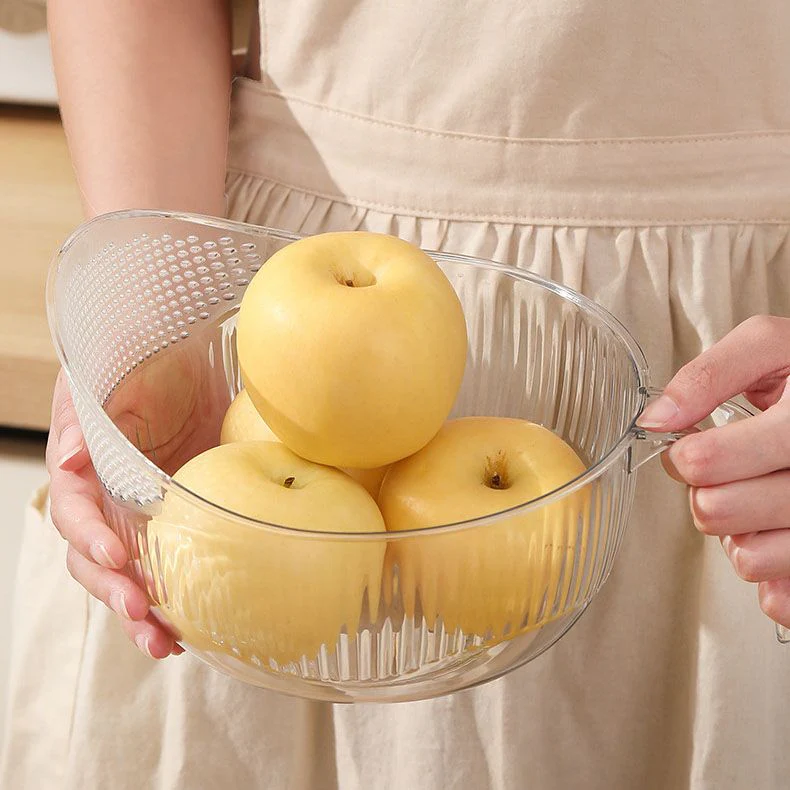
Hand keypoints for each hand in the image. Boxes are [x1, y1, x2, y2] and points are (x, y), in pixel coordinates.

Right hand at [47, 371, 181, 657]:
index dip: (90, 537)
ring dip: (140, 613)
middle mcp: (104, 501)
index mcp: (83, 470)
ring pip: (126, 575)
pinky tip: (187, 632)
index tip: (118, 557)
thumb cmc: (142, 361)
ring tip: (163, 644)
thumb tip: (66, 463)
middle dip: (113, 589)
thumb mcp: (112, 382)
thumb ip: (85, 422)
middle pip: (93, 558)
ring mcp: (137, 517)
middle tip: (140, 610)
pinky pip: (165, 568)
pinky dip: (172, 602)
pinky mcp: (171, 525)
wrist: (186, 354)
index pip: (74, 512)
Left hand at [638, 315, 789, 628]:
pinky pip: (784, 599)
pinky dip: (774, 578)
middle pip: (718, 512)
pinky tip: (782, 537)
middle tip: (730, 476)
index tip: (694, 446)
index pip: (705, 462)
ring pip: (750, 559)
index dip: (685, 456)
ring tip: (763, 503)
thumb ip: (709, 375)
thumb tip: (657, 419)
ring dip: (741, 535)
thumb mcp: (772, 348)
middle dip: (707, 494)